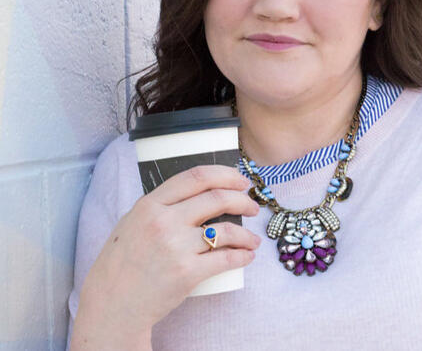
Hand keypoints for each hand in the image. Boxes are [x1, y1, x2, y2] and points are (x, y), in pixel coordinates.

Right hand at [78, 164, 260, 330]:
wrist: (111, 304)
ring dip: (247, 234)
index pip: (196, 176)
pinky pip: (226, 259)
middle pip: (217, 198)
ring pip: (227, 229)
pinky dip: (243, 256)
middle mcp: (164, 221)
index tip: (240, 181)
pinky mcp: (186, 273)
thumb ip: (162, 205)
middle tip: (252, 206)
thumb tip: (199, 193)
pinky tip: (247, 256)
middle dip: (242, 200)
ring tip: (253, 239)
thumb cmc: (123, 262)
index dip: (225, 175)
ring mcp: (176, 247)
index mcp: (150, 204)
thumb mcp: (134, 221)